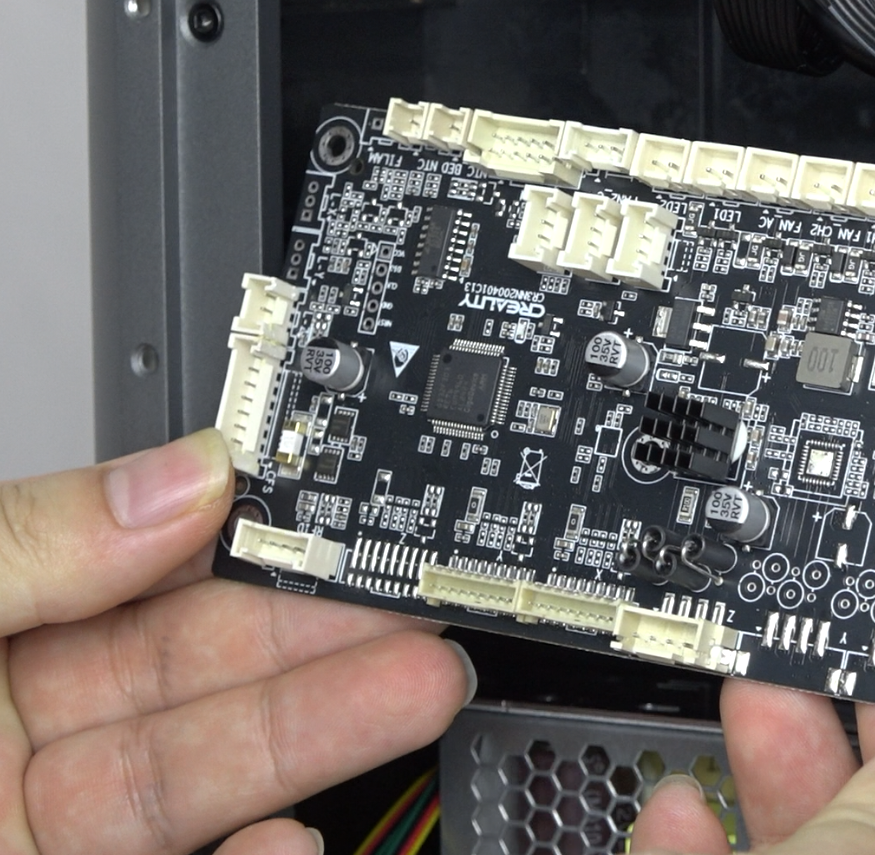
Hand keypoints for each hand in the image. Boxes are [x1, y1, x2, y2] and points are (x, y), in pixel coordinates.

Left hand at [0, 429, 474, 854]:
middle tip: (413, 598)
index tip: (336, 514)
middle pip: (205, 671)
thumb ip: (34, 544)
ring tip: (413, 687)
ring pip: (217, 771)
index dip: (246, 540)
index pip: (144, 571)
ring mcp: (55, 828)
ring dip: (326, 731)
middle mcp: (19, 731)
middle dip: (321, 631)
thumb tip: (177, 477)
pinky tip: (292, 834)